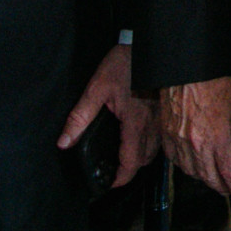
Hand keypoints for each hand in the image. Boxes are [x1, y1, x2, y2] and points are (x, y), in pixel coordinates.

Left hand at [58, 44, 159, 186]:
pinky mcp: (165, 110)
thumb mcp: (97, 88)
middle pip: (145, 160)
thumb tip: (65, 141)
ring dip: (141, 158)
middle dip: (131, 170)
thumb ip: (79, 116)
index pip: (131, 161)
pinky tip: (140, 137)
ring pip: (155, 149)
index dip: (121, 178)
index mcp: (134, 122)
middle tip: (115, 171)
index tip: (110, 184)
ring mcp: (161, 117)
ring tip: (126, 157)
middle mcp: (151, 124)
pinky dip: (150, 144)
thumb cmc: (126, 64)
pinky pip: (161, 136)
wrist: (151, 46)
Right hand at [160, 76, 230, 199]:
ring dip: (203, 178)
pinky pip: (175, 160)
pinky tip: (192, 167)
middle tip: (227, 190)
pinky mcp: (166, 136)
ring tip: (212, 180)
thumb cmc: (213, 81)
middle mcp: (198, 143)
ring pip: (191, 171)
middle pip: (209, 176)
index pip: (229, 171)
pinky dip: (185, 167)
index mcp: (219, 136)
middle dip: (221, 186)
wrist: (186, 69)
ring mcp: (179, 141)